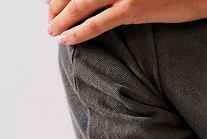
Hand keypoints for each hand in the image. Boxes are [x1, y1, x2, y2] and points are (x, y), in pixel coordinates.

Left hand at [46, 0, 206, 44]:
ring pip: (80, 4)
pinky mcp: (131, 9)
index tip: (52, 2)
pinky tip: (66, 39)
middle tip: (48, 18)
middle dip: (57, 4)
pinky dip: (79, 31)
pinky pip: (97, 22)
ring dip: (62, 19)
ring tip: (51, 30)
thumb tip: (112, 1)